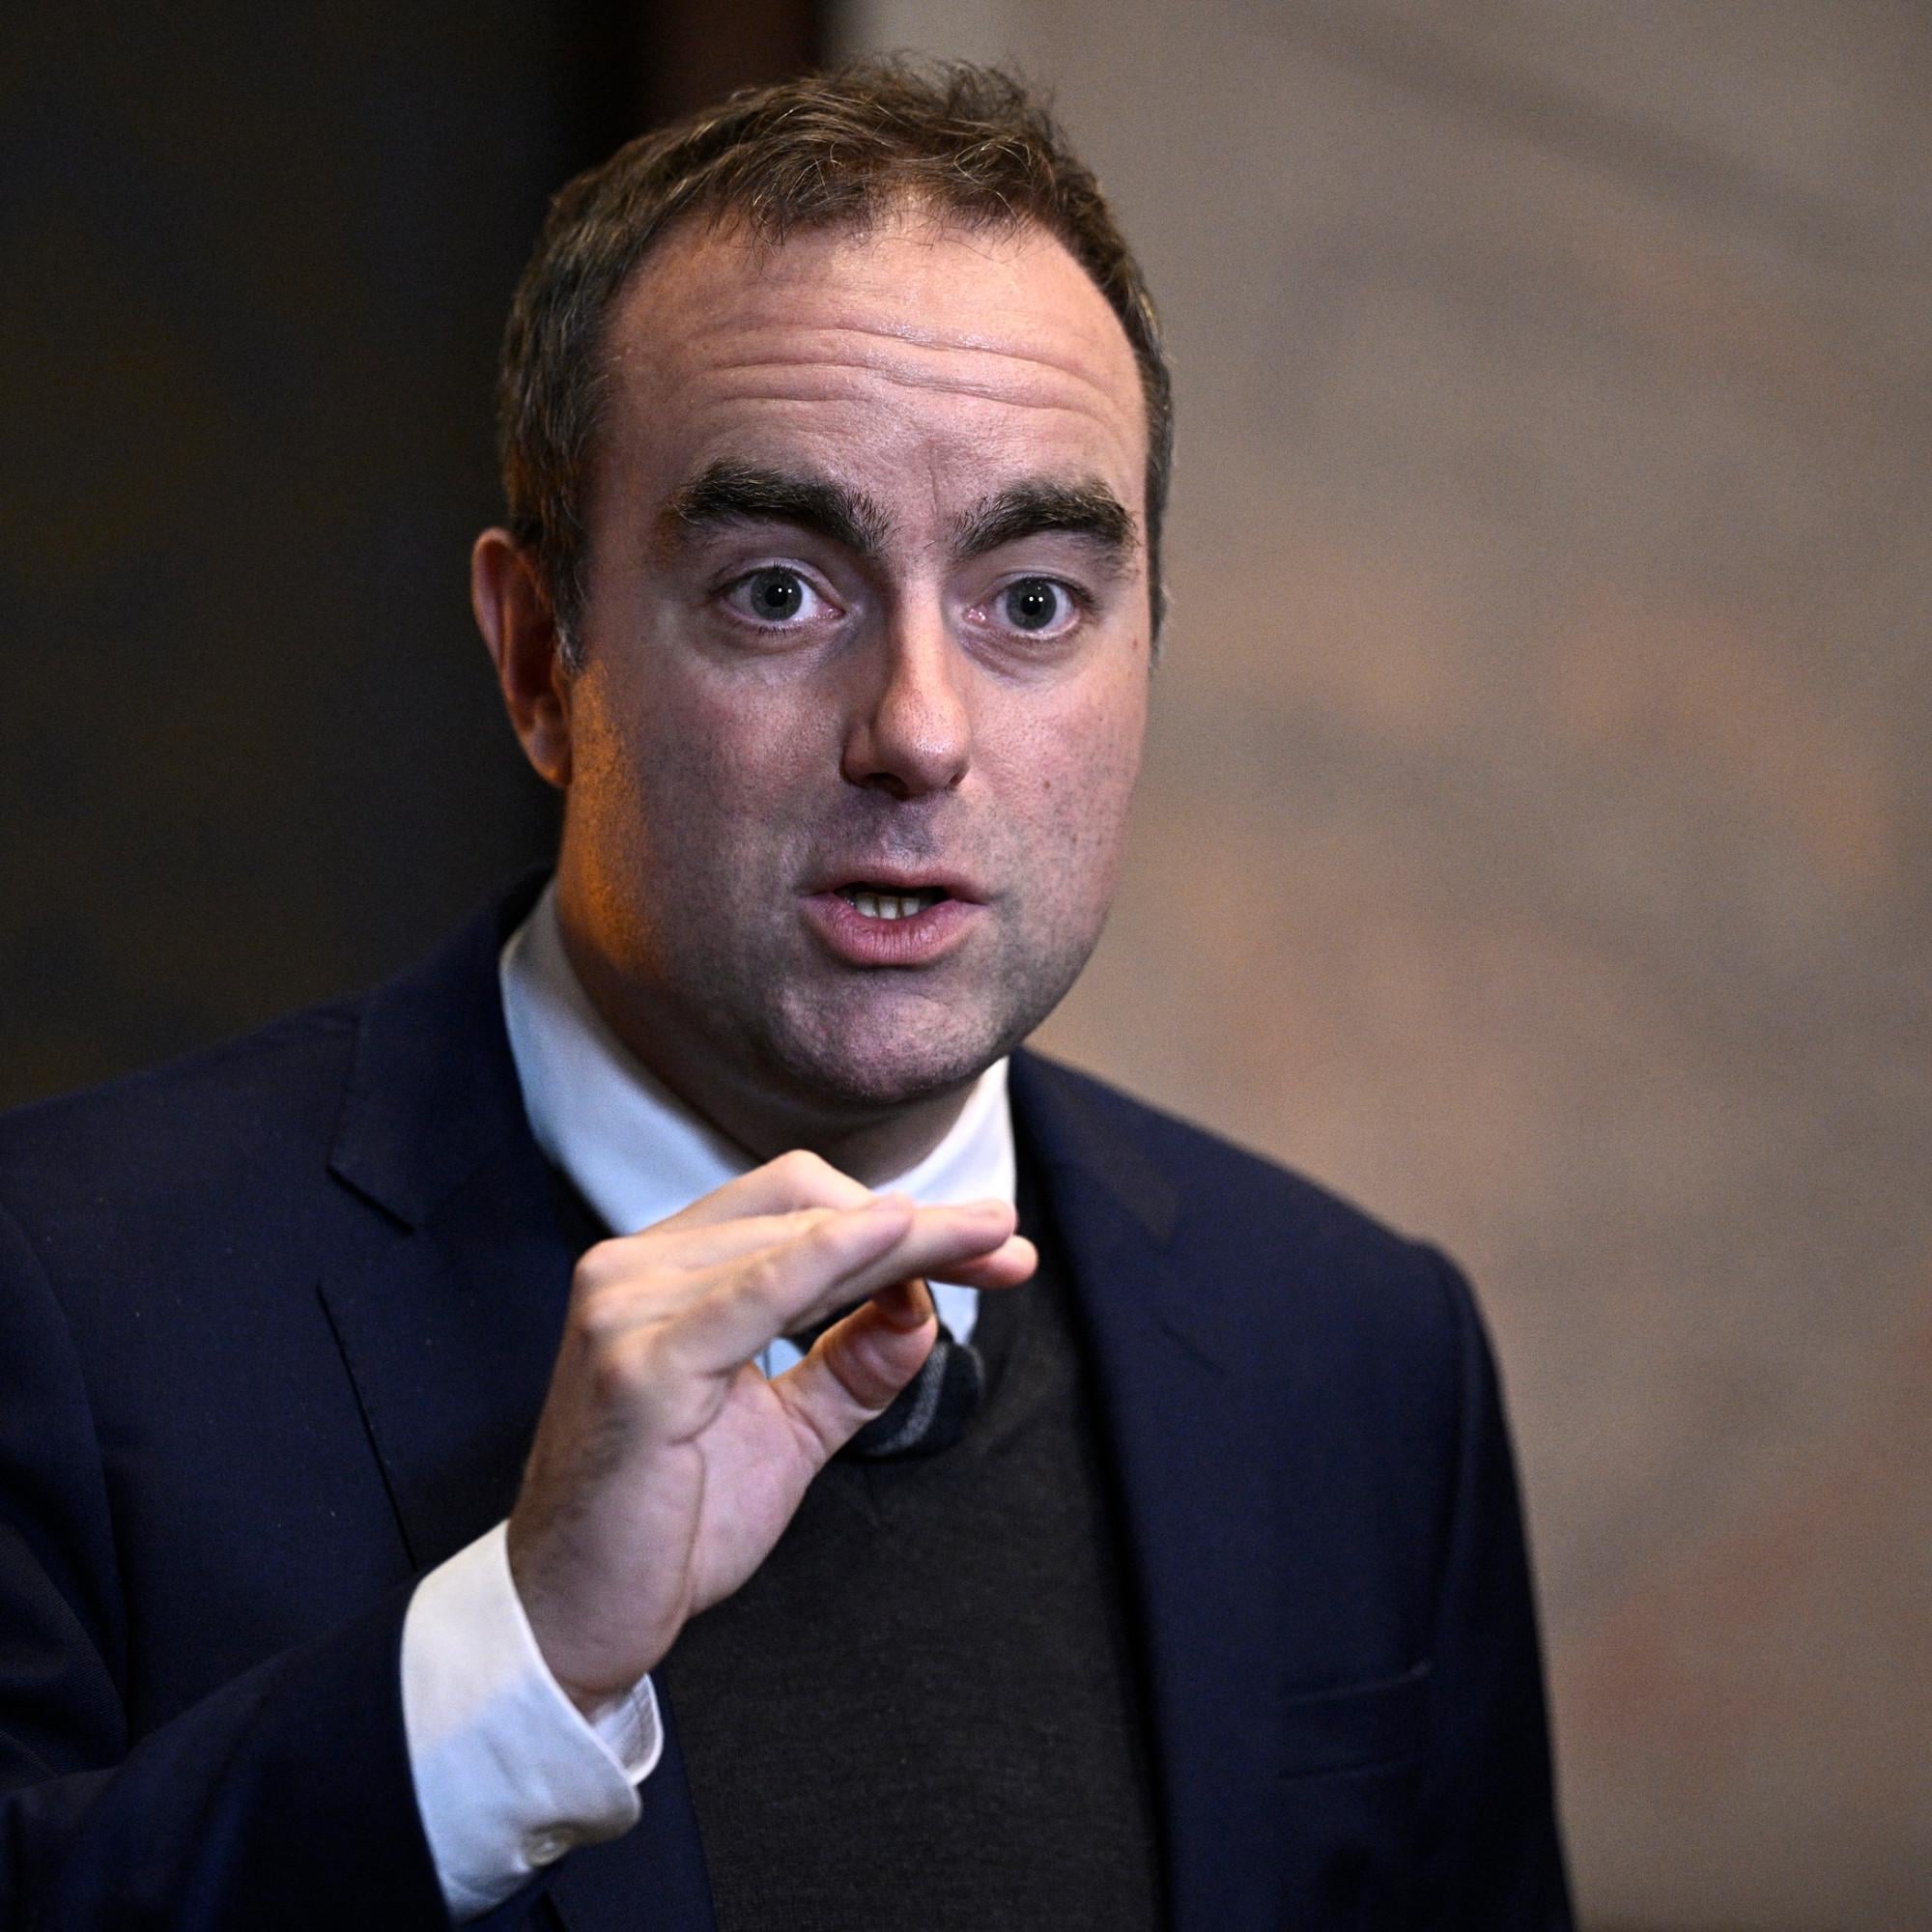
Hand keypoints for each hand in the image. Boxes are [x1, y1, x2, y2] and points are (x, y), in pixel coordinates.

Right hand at [505, 1150, 1034, 1710]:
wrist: (574, 1624)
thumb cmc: (668, 1527)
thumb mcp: (785, 1433)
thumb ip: (848, 1367)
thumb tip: (923, 1306)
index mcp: (664, 1274)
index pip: (796, 1206)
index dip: (901, 1217)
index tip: (994, 1244)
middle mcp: (634, 1269)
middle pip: (803, 1206)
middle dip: (920, 1224)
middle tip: (1008, 1245)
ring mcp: (627, 1308)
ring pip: (794, 1239)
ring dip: (904, 1241)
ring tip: (988, 1251)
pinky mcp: (636, 1364)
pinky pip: (755, 1293)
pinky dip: (831, 1258)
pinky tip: (896, 1239)